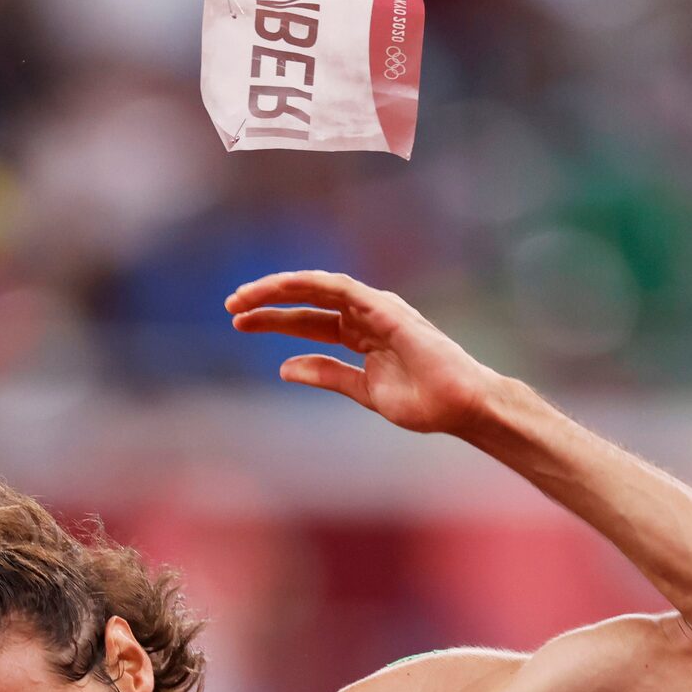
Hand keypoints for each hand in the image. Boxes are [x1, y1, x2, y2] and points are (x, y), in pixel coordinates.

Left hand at [226, 270, 498, 435]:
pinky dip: (310, 285)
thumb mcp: (363, 390)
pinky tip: (281, 287)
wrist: (460, 406)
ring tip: (244, 298)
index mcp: (361, 335)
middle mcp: (366, 316)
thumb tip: (284, 368)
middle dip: (268, 303)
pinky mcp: (386, 310)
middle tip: (230, 307)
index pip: (309, 321)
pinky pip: (342, 289)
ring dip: (280, 289)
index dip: (274, 320)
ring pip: (319, 288)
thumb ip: (327, 374)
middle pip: (308, 303)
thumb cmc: (424, 401)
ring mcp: (376, 309)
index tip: (239, 322)